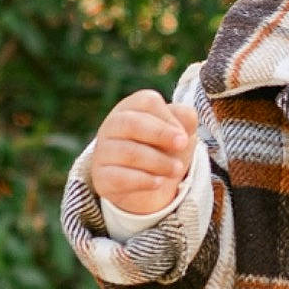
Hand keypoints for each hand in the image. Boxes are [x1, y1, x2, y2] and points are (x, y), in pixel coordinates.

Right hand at [90, 90, 198, 216]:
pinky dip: (143, 180)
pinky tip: (159, 182)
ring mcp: (103, 152)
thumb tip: (186, 117)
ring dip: (158, 161)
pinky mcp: (102, 178)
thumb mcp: (179, 132)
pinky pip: (119, 178)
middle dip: (160, 134)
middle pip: (131, 123)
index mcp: (131, 108)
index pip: (147, 102)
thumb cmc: (163, 149)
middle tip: (183, 144)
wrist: (149, 187)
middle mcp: (112, 126)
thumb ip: (185, 118)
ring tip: (177, 169)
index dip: (168, 117)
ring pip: (128, 152)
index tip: (184, 136)